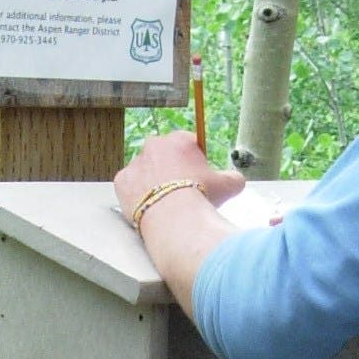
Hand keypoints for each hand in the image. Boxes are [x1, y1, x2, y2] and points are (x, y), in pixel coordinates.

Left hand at [113, 129, 244, 228]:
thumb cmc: (201, 198)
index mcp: (179, 139)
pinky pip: (130, 186)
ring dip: (153, 183)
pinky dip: (137, 195)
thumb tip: (237, 180)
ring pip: (145, 171)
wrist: (174, 218)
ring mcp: (135, 162)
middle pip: (164, 156)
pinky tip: (150, 206)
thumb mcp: (228, 186)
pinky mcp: (121, 180)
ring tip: (164, 203)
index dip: (193, 163)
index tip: (196, 178)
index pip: (187, 145)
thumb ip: (233, 178)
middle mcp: (154, 145)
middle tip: (180, 192)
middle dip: (171, 170)